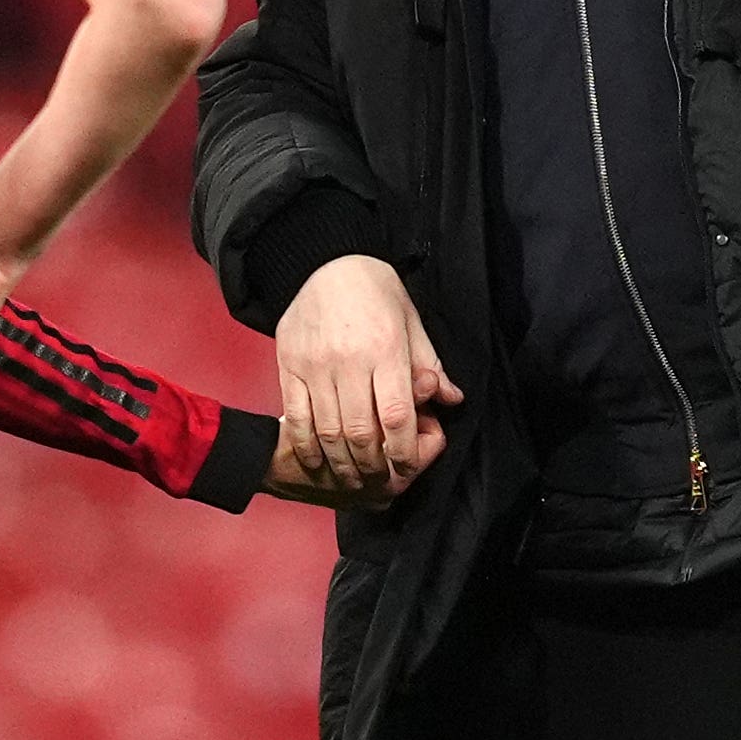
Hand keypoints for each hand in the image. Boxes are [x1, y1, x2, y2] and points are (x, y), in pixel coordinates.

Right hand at [275, 256, 458, 501]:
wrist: (321, 260)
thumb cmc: (374, 289)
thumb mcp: (410, 320)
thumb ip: (429, 364)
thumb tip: (451, 399)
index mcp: (385, 349)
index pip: (397, 415)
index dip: (404, 451)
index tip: (407, 467)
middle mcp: (348, 361)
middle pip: (362, 432)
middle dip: (374, 465)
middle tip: (381, 479)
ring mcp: (315, 366)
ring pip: (328, 432)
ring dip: (342, 464)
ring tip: (353, 477)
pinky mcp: (289, 367)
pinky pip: (296, 418)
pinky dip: (307, 447)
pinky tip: (318, 461)